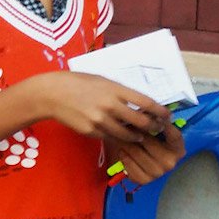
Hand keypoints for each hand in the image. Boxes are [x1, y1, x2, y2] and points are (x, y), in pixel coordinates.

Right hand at [32, 72, 171, 142]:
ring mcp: (100, 120)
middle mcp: (110, 105)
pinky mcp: (91, 131)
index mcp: (114, 89)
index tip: (167, 115)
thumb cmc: (77, 82)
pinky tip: (119, 135)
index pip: (146, 102)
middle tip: (157, 128)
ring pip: (127, 134)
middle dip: (153, 126)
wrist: (51, 94)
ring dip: (137, 136)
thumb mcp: (101, 81)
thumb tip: (138, 103)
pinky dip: (118, 138)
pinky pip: (110, 137)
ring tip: (140, 136)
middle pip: (141, 121)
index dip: (160, 111)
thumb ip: (119, 92)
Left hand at [105, 122, 184, 185]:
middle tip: (125, 123)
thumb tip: (147, 110)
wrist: (136, 159)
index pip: (174, 135)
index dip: (164, 124)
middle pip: (149, 142)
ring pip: (137, 152)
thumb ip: (153, 121)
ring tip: (121, 137)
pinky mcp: (145, 180)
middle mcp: (171, 162)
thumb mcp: (152, 130)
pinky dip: (124, 157)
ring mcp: (158, 172)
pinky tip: (123, 151)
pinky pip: (130, 165)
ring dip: (126, 143)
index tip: (152, 115)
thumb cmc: (146, 141)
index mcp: (178, 149)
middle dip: (136, 131)